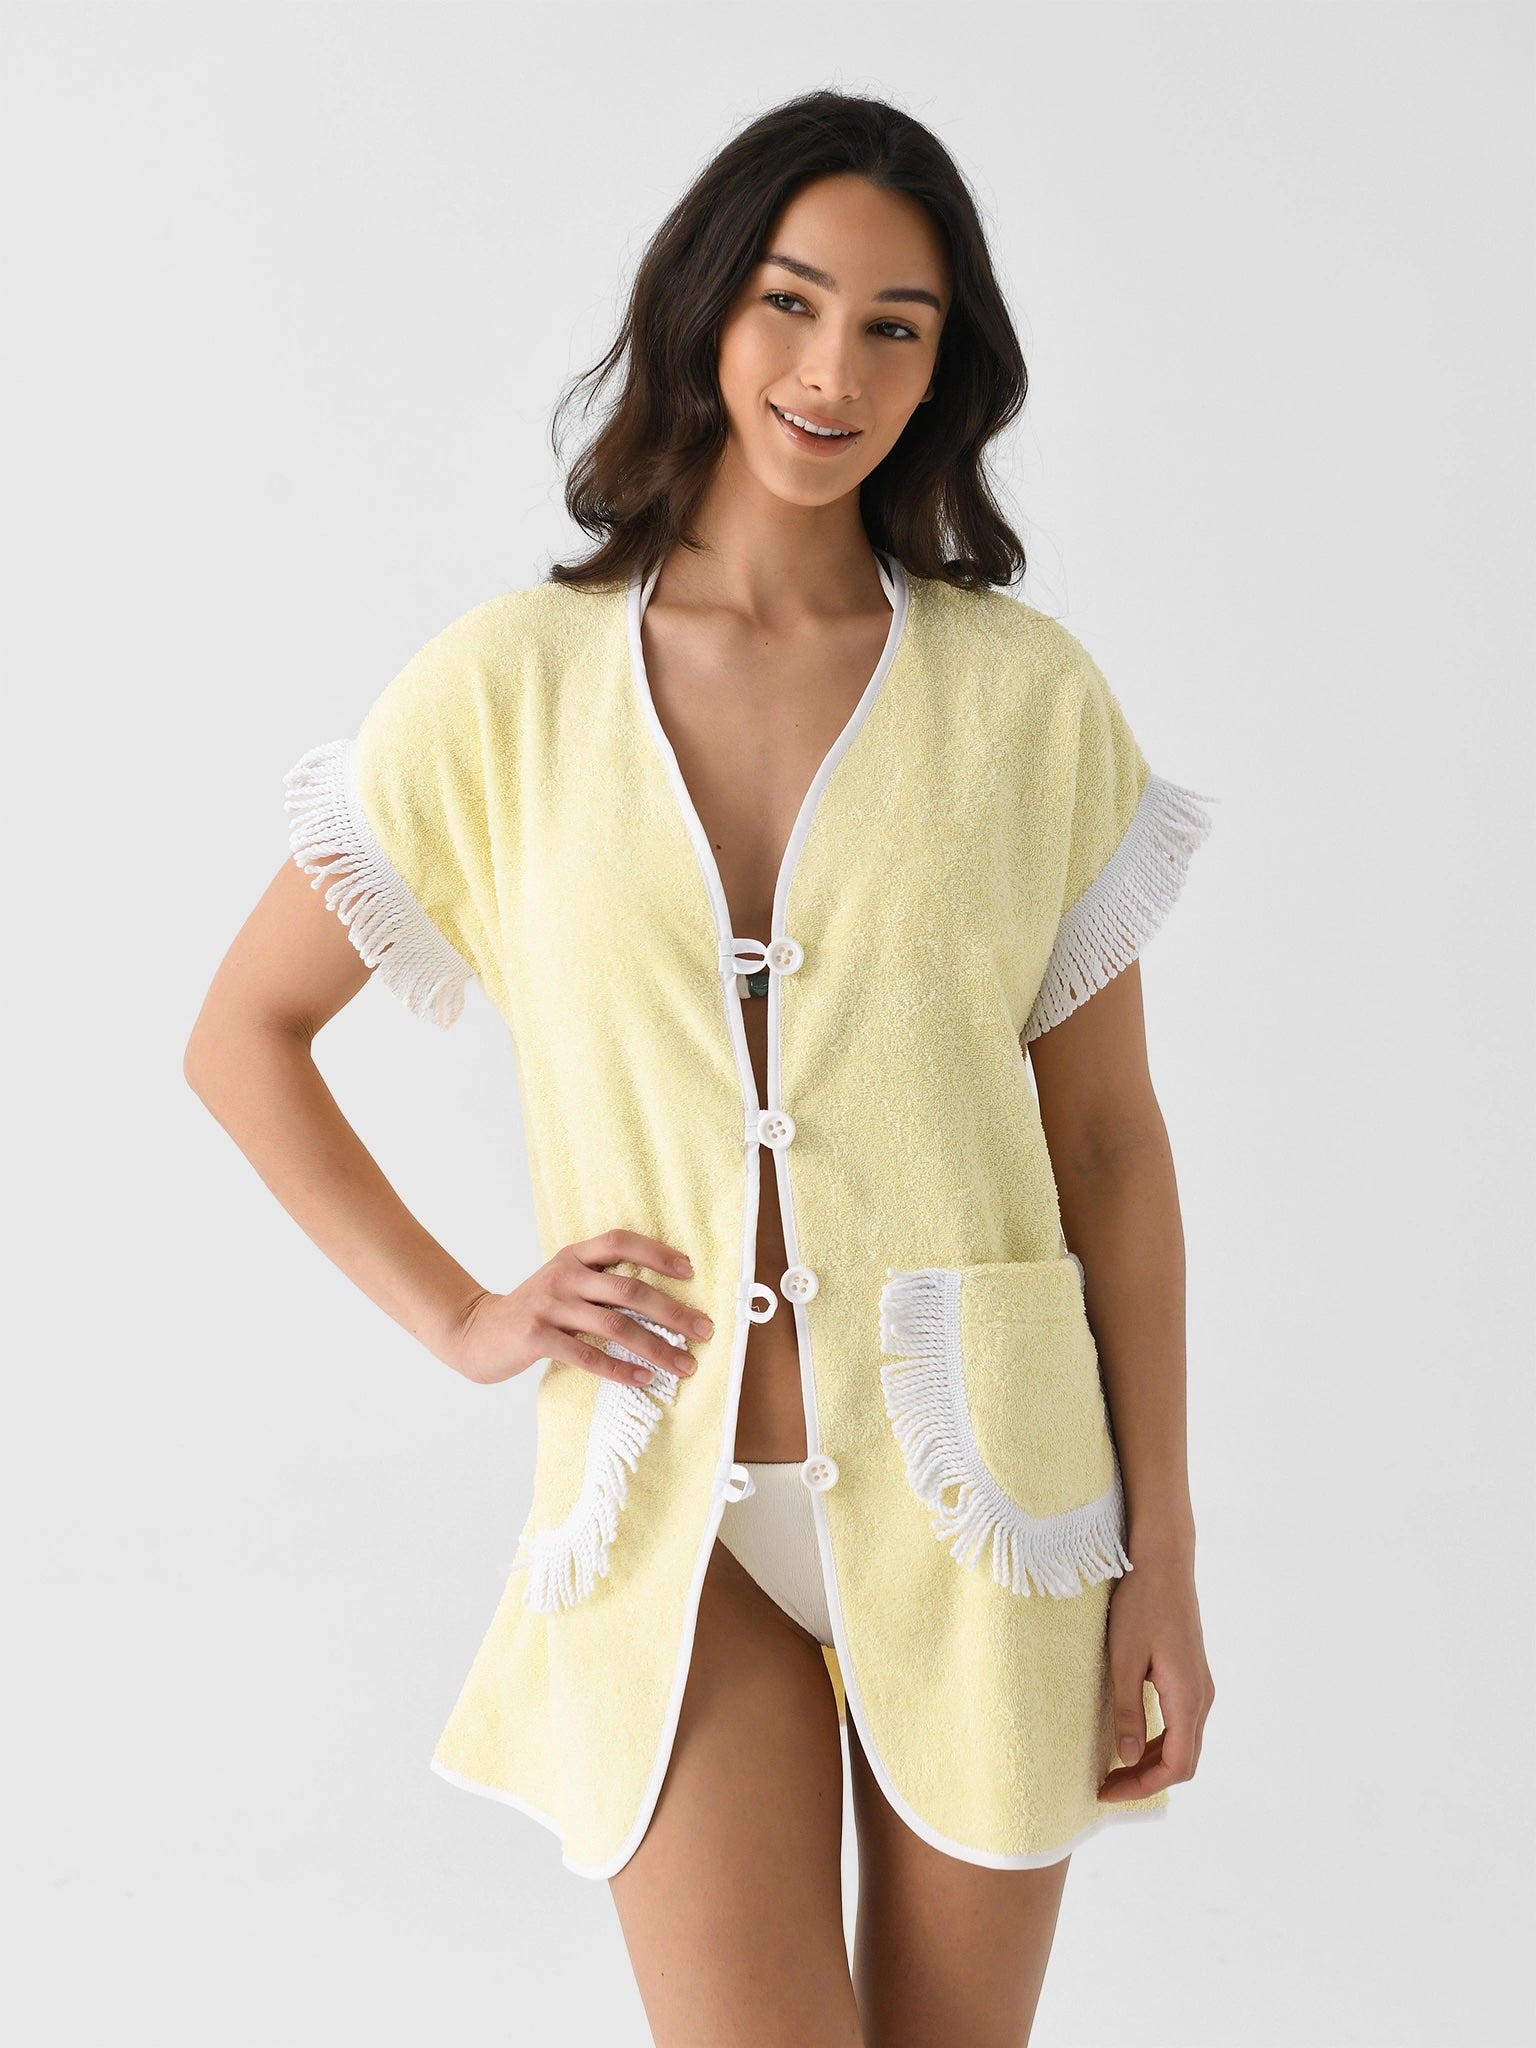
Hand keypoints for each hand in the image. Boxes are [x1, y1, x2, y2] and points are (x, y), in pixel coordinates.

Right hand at [443, 1230, 713, 1388]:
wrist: (476, 1333)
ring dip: (656, 1347)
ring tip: (684, 1364)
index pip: (620, 1242)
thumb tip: (659, 1299)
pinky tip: (643, 1379)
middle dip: (673, 1311)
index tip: (691, 1271)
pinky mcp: (537, 1336)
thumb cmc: (533, 1312)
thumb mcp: (563, 1285)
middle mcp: (564, 1275)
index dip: (656, 1253)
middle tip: (705, 1330)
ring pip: (615, 1325)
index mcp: (573, 1257)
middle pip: (629, 1289)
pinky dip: (620, 1369)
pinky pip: (587, 1355)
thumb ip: (598, 1283)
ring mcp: (550, 1305)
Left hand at [1095, 1546, 1214, 1802]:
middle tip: (1106, 1787)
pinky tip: (1132, 1740)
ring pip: (1184, 1743)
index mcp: (1187, 1696)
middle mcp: (1201, 1696)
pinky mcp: (1192, 1675)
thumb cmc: (1140, 1605)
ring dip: (1153, 1763)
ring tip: (1114, 1769)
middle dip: (1145, 1780)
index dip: (1143, 1787)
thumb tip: (1127, 1759)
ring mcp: (1200, 1686)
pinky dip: (1159, 1742)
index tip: (1107, 1792)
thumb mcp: (1123, 1658)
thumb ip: (1127, 1711)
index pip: (1176, 1765)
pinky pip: (1181, 1723)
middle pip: (1183, 1760)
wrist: (1163, 1563)